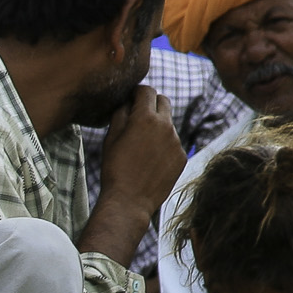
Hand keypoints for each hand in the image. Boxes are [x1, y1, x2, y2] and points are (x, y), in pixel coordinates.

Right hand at [83, 88, 184, 260]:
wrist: (129, 201)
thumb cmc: (115, 169)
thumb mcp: (110, 138)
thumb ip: (120, 113)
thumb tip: (127, 101)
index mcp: (145, 118)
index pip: (147, 91)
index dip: (137, 92)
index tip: (132, 98)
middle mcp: (166, 126)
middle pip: (164, 101)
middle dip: (151, 103)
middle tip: (139, 116)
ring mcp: (176, 142)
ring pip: (168, 124)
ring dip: (157, 127)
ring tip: (142, 147)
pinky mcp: (182, 157)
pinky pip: (173, 143)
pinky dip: (164, 145)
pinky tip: (151, 161)